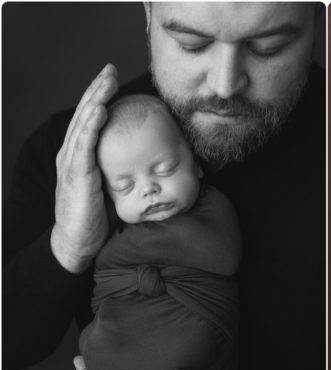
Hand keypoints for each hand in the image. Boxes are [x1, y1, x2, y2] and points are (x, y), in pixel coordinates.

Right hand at [51, 64, 118, 273]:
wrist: (79, 243)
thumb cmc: (100, 216)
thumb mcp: (117, 186)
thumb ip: (129, 168)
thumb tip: (164, 160)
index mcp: (83, 155)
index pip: (92, 118)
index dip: (101, 96)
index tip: (113, 76)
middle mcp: (74, 154)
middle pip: (86, 114)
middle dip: (98, 90)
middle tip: (109, 69)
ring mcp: (72, 164)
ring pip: (83, 125)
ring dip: (95, 101)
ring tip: (106, 83)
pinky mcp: (76, 176)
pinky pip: (82, 147)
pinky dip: (90, 127)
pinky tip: (98, 112)